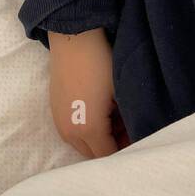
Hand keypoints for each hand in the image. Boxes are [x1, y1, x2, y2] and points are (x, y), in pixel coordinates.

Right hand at [48, 28, 121, 156]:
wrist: (74, 40)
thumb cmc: (101, 65)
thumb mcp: (120, 95)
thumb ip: (126, 122)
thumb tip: (132, 133)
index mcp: (88, 130)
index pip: (108, 155)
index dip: (126, 149)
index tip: (139, 137)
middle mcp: (69, 132)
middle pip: (94, 153)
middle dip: (112, 145)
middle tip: (129, 127)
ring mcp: (59, 122)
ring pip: (82, 143)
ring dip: (99, 137)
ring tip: (116, 116)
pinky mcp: (55, 111)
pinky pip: (73, 130)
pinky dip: (87, 128)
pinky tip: (100, 109)